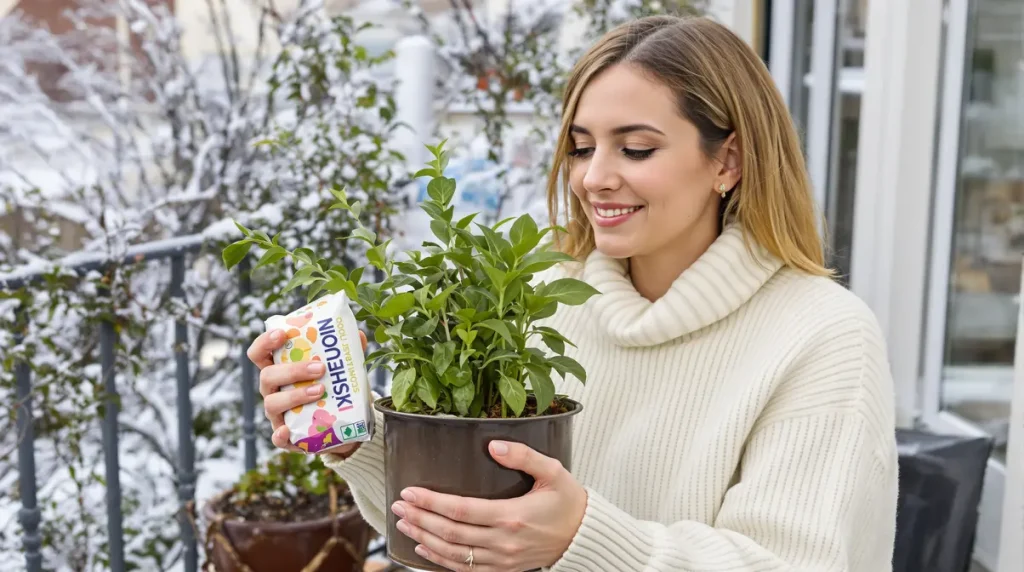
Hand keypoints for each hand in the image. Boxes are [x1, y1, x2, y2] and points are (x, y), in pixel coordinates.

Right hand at [247, 328, 367, 454]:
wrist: (342, 424)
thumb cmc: (333, 388)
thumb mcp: (341, 369)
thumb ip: (348, 352)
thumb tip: (359, 335)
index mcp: (280, 369)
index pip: (259, 353)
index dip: (265, 342)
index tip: (282, 334)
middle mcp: (273, 390)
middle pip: (267, 376)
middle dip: (292, 370)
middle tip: (320, 368)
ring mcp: (277, 413)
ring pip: (272, 403)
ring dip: (295, 396)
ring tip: (320, 391)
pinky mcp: (286, 437)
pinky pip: (277, 438)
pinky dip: (281, 435)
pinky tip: (288, 430)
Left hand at [390, 441, 587, 571]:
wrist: (584, 536)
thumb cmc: (569, 502)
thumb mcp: (553, 470)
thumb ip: (523, 455)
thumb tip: (493, 444)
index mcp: (511, 516)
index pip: (460, 510)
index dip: (431, 502)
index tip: (410, 492)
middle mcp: (502, 542)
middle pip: (449, 533)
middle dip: (419, 518)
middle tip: (398, 505)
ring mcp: (501, 560)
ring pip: (452, 553)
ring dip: (423, 538)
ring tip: (403, 524)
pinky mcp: (502, 569)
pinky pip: (464, 569)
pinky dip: (440, 560)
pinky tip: (423, 549)